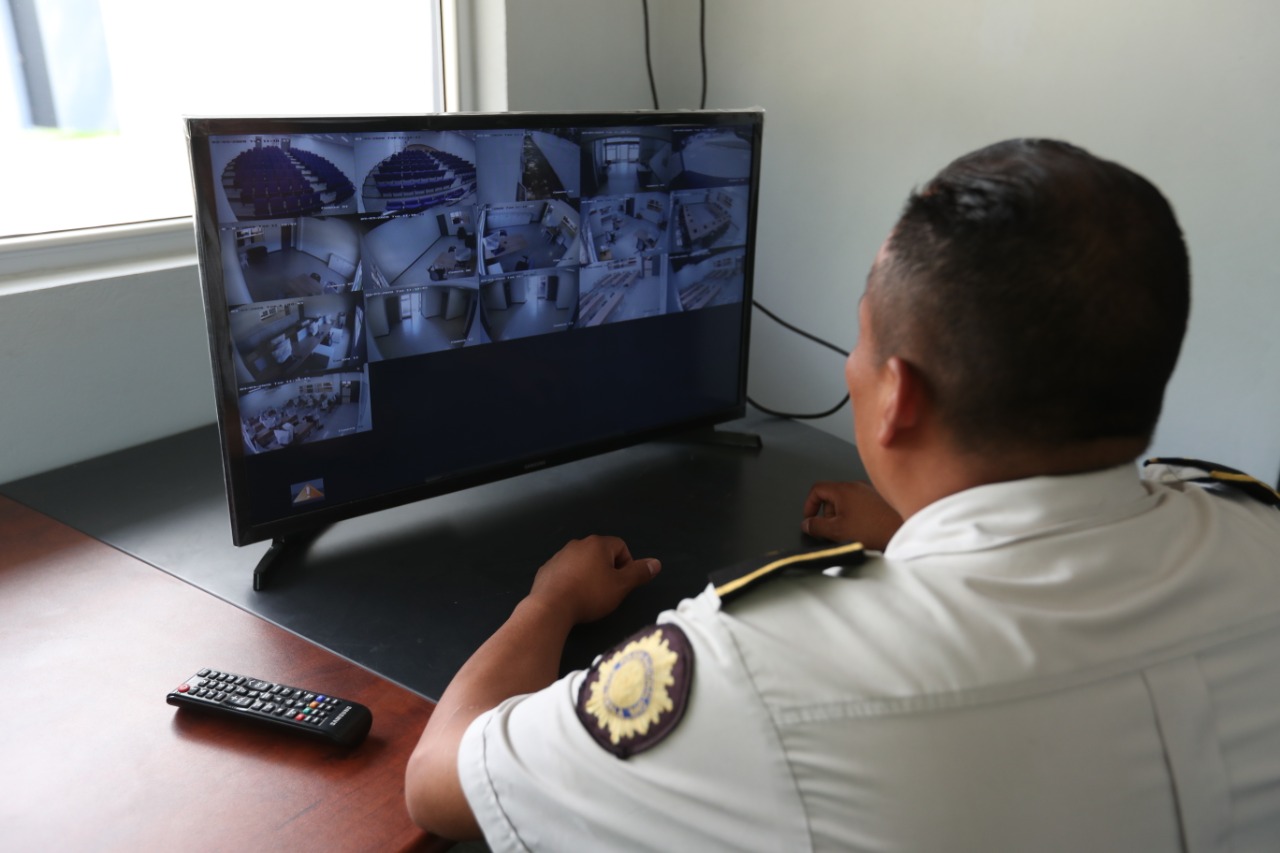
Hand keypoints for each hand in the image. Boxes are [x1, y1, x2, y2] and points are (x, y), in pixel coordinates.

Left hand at [528, 535, 660, 625]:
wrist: (551, 607)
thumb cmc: (590, 594)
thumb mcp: (621, 586)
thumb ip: (639, 573)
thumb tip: (655, 563)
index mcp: (598, 544)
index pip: (621, 546)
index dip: (627, 564)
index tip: (623, 583)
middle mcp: (578, 544)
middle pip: (601, 553)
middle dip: (607, 570)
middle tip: (608, 591)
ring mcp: (559, 556)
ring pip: (582, 562)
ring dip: (589, 574)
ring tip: (589, 596)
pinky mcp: (546, 569)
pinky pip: (565, 571)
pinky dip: (571, 580)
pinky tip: (571, 597)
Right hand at [801, 481, 902, 550]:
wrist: (904, 531)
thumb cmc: (874, 530)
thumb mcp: (837, 532)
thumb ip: (816, 527)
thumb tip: (807, 524)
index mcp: (844, 489)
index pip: (817, 489)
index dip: (809, 505)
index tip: (810, 519)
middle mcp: (857, 485)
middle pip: (832, 496)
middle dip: (828, 514)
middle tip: (832, 530)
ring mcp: (870, 490)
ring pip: (847, 501)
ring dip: (842, 515)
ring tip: (851, 531)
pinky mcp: (881, 498)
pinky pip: (861, 503)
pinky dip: (856, 514)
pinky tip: (864, 529)